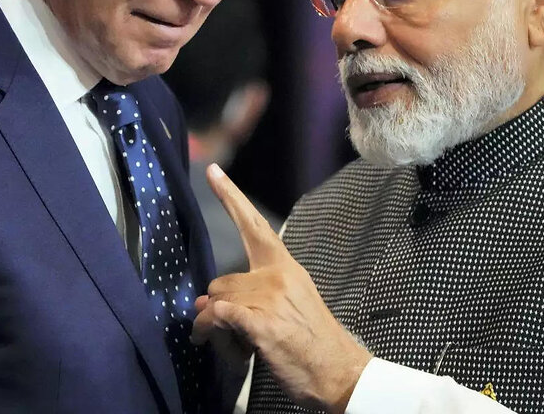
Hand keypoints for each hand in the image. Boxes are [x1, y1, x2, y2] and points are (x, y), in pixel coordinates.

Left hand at [190, 164, 371, 413]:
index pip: (254, 226)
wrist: (340, 372)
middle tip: (232, 336)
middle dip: (218, 309)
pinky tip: (225, 346)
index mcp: (286, 267)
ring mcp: (270, 298)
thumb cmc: (312, 344)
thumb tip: (203, 302)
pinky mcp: (262, 323)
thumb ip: (248, 298)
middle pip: (221, 281)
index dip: (230, 197)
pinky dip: (212, 331)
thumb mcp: (285, 309)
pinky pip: (218, 316)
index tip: (212, 171)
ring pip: (215, 302)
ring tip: (240, 349)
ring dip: (215, 329)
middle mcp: (277, 276)